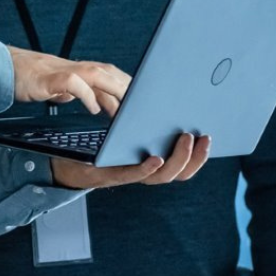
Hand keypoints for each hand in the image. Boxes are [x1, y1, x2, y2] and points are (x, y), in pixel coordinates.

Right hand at [8, 46, 129, 115]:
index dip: (126, 84)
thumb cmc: (28, 77)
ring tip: (125, 109)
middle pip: (108, 73)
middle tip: (141, 106)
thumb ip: (77, 92)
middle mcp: (73, 67)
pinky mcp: (49, 79)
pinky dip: (87, 95)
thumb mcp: (58, 87)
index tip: (140, 100)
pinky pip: (73, 83)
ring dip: (113, 90)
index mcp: (77, 70)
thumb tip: (95, 102)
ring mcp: (61, 71)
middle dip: (127, 88)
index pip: (109, 74)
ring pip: (96, 75)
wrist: (2, 67)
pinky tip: (94, 109)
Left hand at [51, 133, 211, 188]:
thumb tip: (169, 100)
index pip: (184, 164)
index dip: (201, 155)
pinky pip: (133, 174)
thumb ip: (145, 121)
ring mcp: (128, 174)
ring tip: (186, 139)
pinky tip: (156, 156)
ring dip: (177, 159)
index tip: (212, 136)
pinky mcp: (109, 175)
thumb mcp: (126, 128)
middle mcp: (144, 171)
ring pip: (161, 175)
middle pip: (179, 172)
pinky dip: (147, 168)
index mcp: (151, 161)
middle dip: (196, 157)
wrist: (64, 158)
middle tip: (204, 137)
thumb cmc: (98, 144)